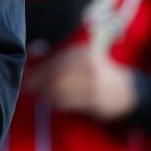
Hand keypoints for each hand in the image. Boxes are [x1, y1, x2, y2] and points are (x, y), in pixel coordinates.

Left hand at [24, 48, 138, 120]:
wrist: (125, 90)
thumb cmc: (97, 72)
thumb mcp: (82, 58)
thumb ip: (59, 56)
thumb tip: (34, 49)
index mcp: (83, 53)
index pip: (54, 61)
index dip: (37, 69)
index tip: (25, 74)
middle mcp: (88, 66)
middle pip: (55, 75)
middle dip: (37, 82)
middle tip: (26, 87)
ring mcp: (91, 83)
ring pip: (59, 89)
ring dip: (44, 93)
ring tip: (36, 94)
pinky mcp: (93, 99)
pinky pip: (68, 102)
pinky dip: (55, 102)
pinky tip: (50, 101)